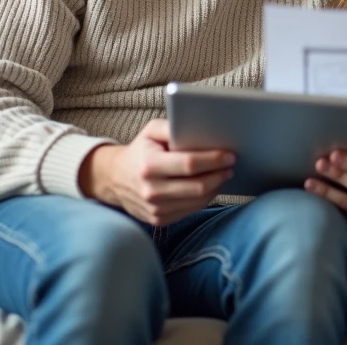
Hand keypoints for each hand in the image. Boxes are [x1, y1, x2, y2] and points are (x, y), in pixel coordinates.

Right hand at [79, 119, 233, 224]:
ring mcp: (154, 208)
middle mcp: (150, 190)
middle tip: (231, 164)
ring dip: (216, 187)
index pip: (189, 164)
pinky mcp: (159, 219)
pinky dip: (205, 198)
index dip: (213, 160)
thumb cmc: (141, 150)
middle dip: (219, 174)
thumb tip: (200, 128)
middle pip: (197, 186)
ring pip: (197, 201)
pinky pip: (191, 210)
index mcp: (149, 165)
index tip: (229, 154)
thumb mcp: (151, 131)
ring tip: (224, 173)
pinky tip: (210, 185)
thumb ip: (173, 126)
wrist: (115, 178)